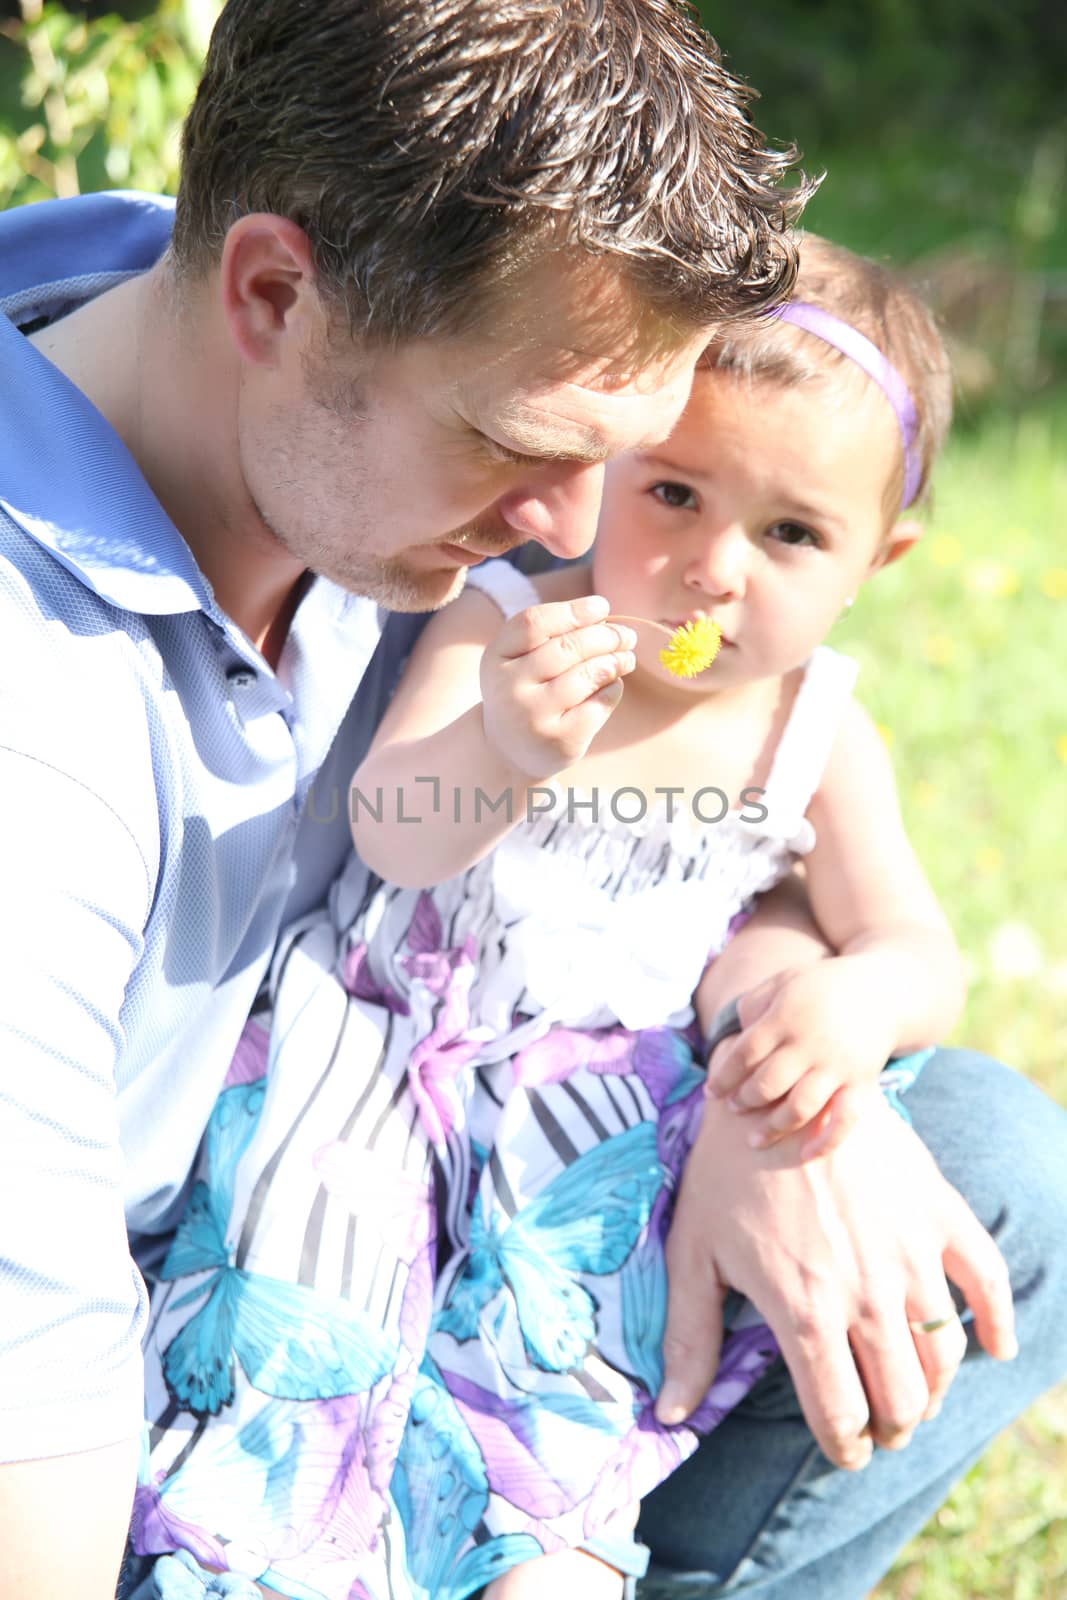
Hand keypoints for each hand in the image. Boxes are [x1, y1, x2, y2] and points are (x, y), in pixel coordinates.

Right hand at [479, 597, 635, 778]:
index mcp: (496, 657)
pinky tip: (612, 685)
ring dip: (616, 661)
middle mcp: (509, 688)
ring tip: (626, 658)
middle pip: (567, 647)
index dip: (573, 611)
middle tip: (626, 635)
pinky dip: (613, 689)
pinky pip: (599, 703)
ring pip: (587, 675)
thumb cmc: (526, 692)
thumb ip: (553, 636)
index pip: (534, 623)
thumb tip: (606, 620)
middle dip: (606, 636)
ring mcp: (533, 718)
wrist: (510, 752)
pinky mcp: (559, 741)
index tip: (602, 606)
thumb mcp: (521, 660)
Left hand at [656, 1091, 1015, 1465]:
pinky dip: (997, 1321)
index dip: (842, 1446)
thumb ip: (689, 1336)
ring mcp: (910, 1254)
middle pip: (900, 1400)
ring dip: (931, 1389)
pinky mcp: (938, 1214)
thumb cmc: (726, 1169)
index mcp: (806, 1313)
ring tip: (911, 1394)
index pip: (840, 1416)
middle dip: (889, 1426)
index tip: (842, 1449)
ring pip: (941, 1355)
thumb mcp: (693, 1249)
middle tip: (877, 1424)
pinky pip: (986, 1278)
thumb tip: (673, 1413)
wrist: (780, 1086)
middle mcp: (866, 1294)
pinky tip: (996, 1347)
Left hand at [705, 957, 898, 1154]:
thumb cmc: (821, 988)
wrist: (882, 994)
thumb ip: (754, 1004)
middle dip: (745, 1101)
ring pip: (800, 1107)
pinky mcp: (861, 1084)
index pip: (746, 1054)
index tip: (711, 1091)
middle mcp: (811, 1044)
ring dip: (773, 1127)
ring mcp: (838, 1067)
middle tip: (735, 1108)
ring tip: (754, 1138)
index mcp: (787, 1017)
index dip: (724, 1076)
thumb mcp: (784, 981)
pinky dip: (826, 1142)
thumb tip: (735, 1034)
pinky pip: (844, 1120)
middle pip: (768, 1083)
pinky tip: (804, 1154)